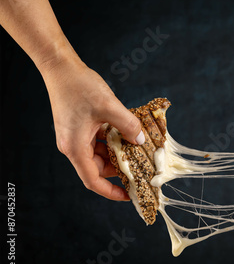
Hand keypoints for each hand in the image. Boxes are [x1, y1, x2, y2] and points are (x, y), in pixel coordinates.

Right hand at [41, 56, 143, 200]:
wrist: (61, 68)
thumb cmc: (79, 87)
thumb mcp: (109, 107)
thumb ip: (128, 126)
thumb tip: (141, 141)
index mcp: (75, 147)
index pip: (93, 180)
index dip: (111, 191)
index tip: (128, 195)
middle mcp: (73, 146)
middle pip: (98, 168)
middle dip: (120, 169)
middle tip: (142, 168)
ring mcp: (76, 136)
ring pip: (100, 153)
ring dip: (118, 153)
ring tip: (139, 151)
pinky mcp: (79, 127)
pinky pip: (99, 141)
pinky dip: (113, 140)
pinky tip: (128, 134)